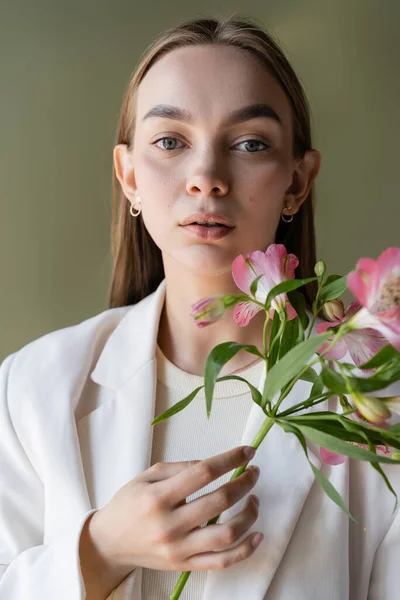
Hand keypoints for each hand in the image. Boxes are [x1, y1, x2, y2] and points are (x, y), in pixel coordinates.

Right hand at [89, 445, 262, 571]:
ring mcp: (179, 549)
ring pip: (226, 535)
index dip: (230, 459)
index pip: (203, 473)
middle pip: (219, 501)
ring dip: (249, 515)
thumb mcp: (146, 476)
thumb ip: (179, 468)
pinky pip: (222, 562)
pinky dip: (245, 550)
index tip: (248, 451)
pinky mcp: (185, 566)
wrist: (109, 543)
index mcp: (158, 497)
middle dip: (244, 483)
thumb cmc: (129, 504)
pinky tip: (258, 534)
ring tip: (254, 500)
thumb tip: (213, 465)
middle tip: (254, 472)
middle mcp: (170, 524)